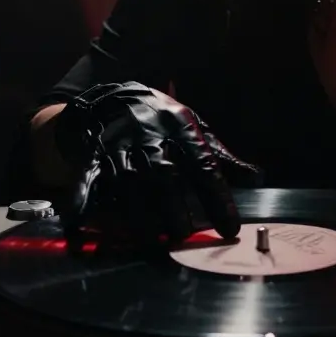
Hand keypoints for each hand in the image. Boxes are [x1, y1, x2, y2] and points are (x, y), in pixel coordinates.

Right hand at [54, 82, 254, 244]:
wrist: (113, 98)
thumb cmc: (163, 122)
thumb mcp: (195, 130)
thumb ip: (223, 158)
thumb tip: (257, 178)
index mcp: (181, 129)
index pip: (204, 166)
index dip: (217, 198)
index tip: (230, 227)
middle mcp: (151, 137)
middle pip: (163, 175)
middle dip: (173, 206)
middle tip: (183, 234)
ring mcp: (119, 147)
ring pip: (128, 182)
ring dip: (138, 212)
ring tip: (152, 238)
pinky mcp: (92, 157)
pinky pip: (86, 180)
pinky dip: (81, 201)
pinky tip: (78, 224)